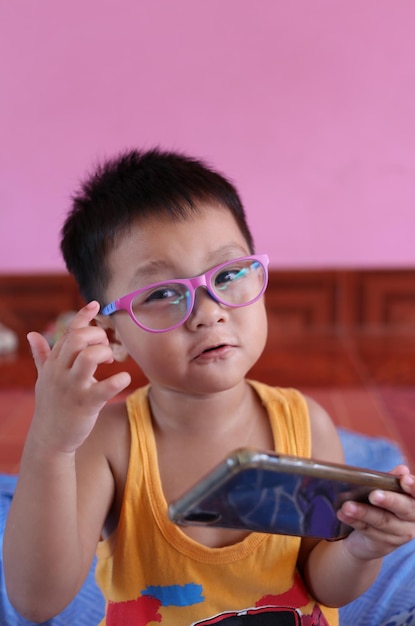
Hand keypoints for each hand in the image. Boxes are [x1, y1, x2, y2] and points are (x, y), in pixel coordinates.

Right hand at [27, 301, 130, 453]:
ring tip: (111, 360)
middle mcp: (61, 372)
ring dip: (104, 352)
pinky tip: (124, 378)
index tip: (96, 304)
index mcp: (54, 363)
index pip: (68, 332)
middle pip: (77, 339)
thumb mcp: (44, 378)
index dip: (82, 316)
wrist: (49, 439)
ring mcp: (72, 387)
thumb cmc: (52, 405)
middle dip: (96, 335)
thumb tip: (31, 334)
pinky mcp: (85, 404)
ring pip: (87, 357)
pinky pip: (103, 389)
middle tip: (106, 345)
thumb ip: (41, 355)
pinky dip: (117, 381)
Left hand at [337, 465, 414, 560]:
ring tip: (347, 506)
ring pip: (382, 521)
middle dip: (389, 500)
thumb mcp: (386, 491)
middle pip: (404, 509)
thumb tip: (402, 469)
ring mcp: (399, 535)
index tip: (404, 479)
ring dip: (363, 512)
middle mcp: (412, 521)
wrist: (368, 538)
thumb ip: (392, 480)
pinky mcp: (383, 544)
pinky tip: (342, 514)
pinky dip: (353, 521)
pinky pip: (367, 530)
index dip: (414, 487)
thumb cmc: (380, 506)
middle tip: (374, 495)